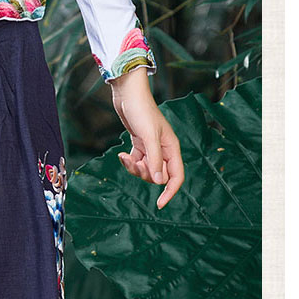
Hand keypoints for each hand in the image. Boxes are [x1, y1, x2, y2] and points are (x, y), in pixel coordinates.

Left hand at [110, 68, 184, 209]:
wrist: (128, 94)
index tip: (160, 204)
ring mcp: (151, 147)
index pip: (176, 176)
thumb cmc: (141, 111)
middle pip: (159, 175)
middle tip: (135, 163)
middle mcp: (163, 149)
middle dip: (146, 174)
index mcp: (171, 148)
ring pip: (146, 170)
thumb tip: (159, 182)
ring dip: (135, 168)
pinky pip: (137, 161)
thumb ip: (154, 159)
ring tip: (126, 157)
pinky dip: (129, 161)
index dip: (170, 191)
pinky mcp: (139, 144)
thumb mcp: (148, 136)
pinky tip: (122, 154)